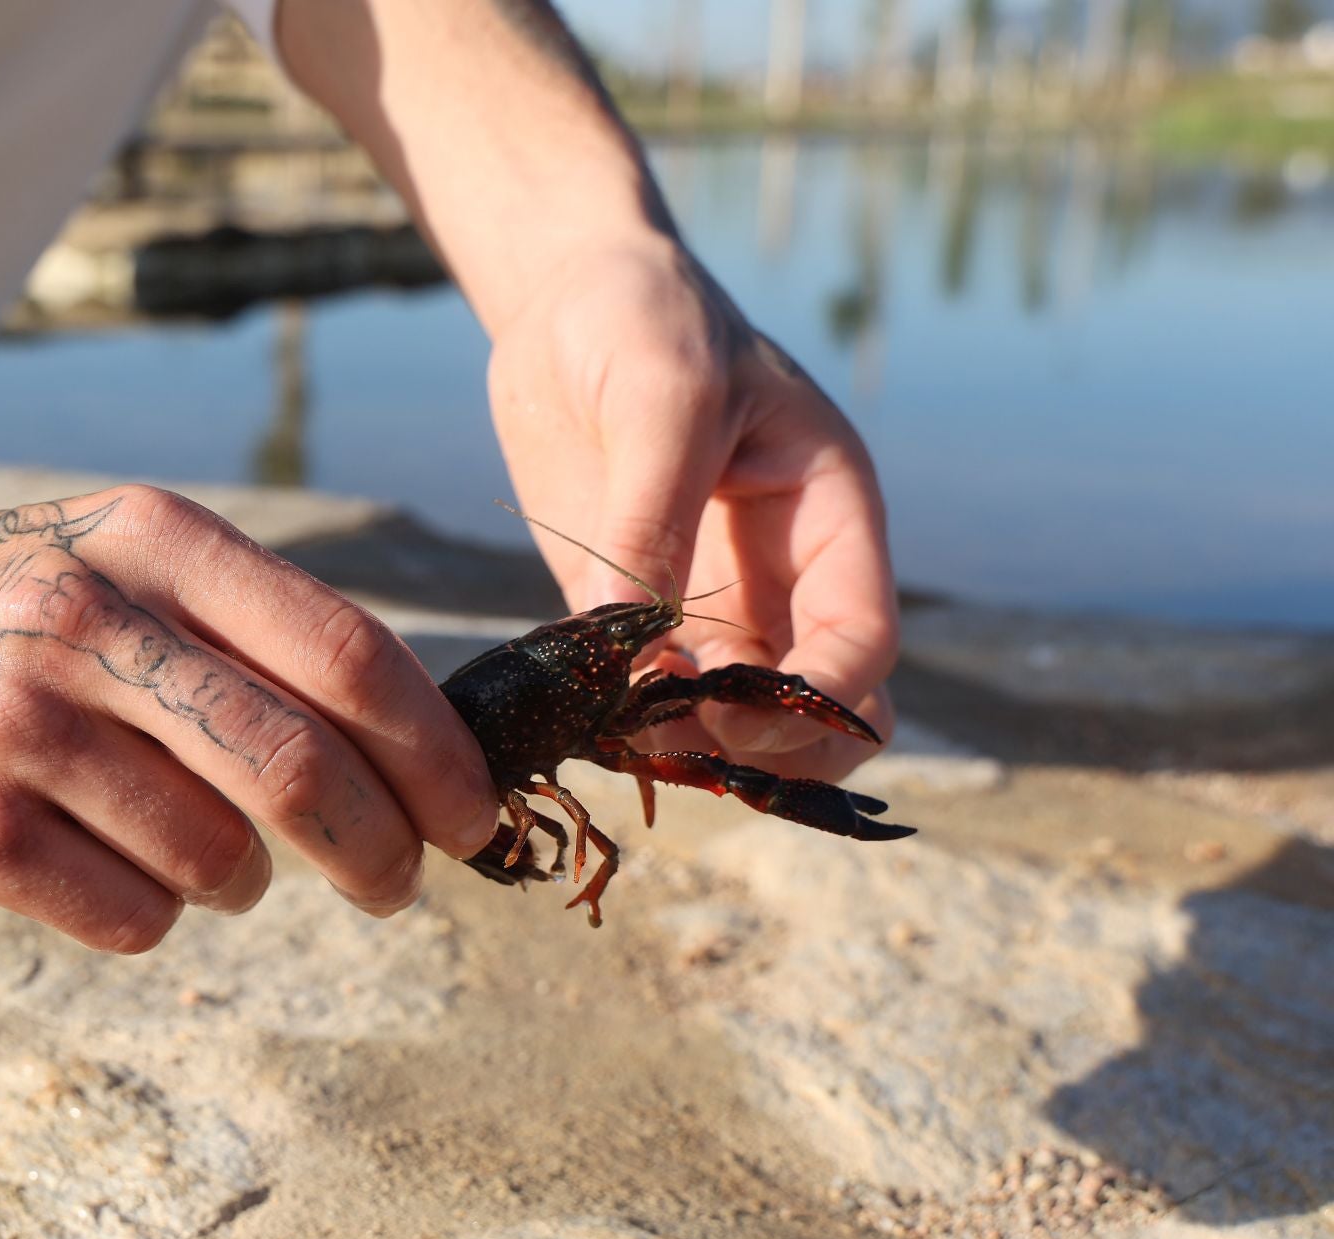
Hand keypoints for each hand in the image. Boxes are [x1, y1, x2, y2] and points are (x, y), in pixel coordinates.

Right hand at [0, 435, 499, 950]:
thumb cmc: (28, 598)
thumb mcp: (137, 558)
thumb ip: (265, 632)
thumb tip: (427, 757)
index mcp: (154, 538)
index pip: (346, 652)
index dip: (434, 752)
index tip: (472, 815)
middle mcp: (82, 618)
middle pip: (297, 768)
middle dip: (379, 848)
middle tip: (397, 883)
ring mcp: (15, 725)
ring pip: (219, 860)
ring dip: (246, 879)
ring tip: (210, 851)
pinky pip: (134, 918)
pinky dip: (158, 912)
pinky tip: (108, 861)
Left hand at [487, 236, 899, 781]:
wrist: (568, 299)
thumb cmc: (646, 318)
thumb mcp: (666, 394)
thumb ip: (656, 512)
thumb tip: (634, 638)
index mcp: (829, 517)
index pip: (862, 641)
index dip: (818, 697)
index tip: (737, 716)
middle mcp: (782, 577)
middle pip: (821, 709)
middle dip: (771, 748)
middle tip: (683, 744)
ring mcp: (709, 604)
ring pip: (739, 721)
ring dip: (694, 747)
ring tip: (621, 734)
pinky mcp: (632, 614)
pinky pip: (648, 695)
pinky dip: (625, 722)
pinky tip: (583, 714)